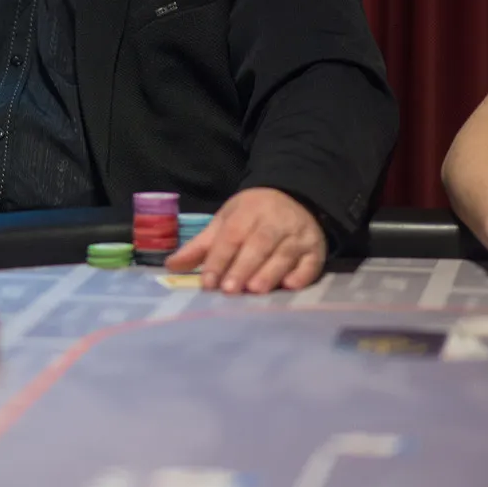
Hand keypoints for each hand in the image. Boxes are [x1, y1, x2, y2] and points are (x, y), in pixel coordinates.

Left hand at [166, 187, 326, 293]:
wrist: (294, 196)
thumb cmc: (252, 215)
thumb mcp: (225, 221)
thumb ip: (201, 246)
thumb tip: (171, 266)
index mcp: (248, 212)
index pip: (231, 235)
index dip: (220, 258)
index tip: (208, 281)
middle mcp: (274, 221)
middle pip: (258, 244)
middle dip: (243, 266)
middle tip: (230, 290)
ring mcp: (298, 234)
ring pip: (284, 253)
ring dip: (270, 272)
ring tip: (255, 290)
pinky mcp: (316, 248)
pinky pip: (311, 263)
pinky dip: (301, 275)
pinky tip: (290, 286)